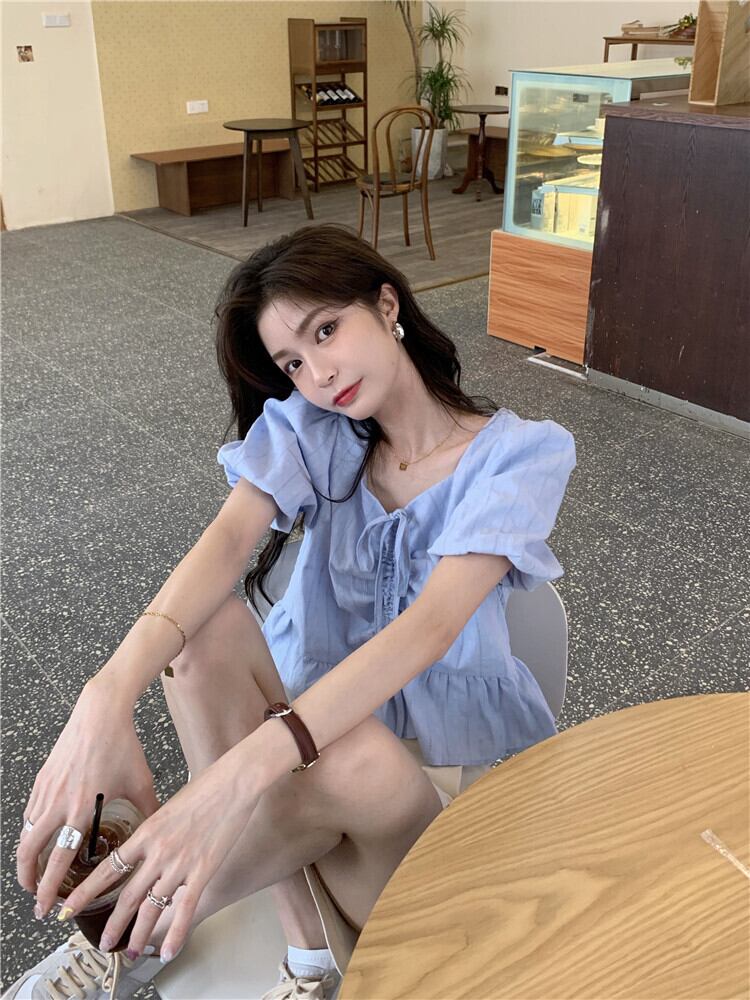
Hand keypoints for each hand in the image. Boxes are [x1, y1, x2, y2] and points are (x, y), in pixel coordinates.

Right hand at [17, 679, 159, 912]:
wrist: (100, 712)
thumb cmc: (123, 746)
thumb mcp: (141, 782)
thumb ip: (149, 810)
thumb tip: (160, 832)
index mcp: (82, 809)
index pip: (59, 860)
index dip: (50, 888)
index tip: (49, 908)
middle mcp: (58, 803)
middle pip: (30, 853)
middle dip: (29, 882)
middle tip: (35, 901)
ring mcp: (46, 790)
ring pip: (25, 834)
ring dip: (26, 859)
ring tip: (32, 875)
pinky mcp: (42, 779)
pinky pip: (29, 813)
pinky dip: (29, 833)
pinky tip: (39, 840)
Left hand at [59, 758, 257, 961]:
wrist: (235, 781)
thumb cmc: (206, 787)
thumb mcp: (169, 806)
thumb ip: (156, 830)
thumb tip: (150, 846)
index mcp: (146, 832)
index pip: (108, 869)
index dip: (86, 892)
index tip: (70, 907)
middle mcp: (158, 851)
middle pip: (127, 896)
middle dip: (113, 925)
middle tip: (105, 943)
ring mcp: (180, 863)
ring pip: (152, 908)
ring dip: (140, 935)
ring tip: (133, 951)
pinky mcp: (203, 870)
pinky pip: (186, 909)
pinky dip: (176, 934)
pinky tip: (169, 950)